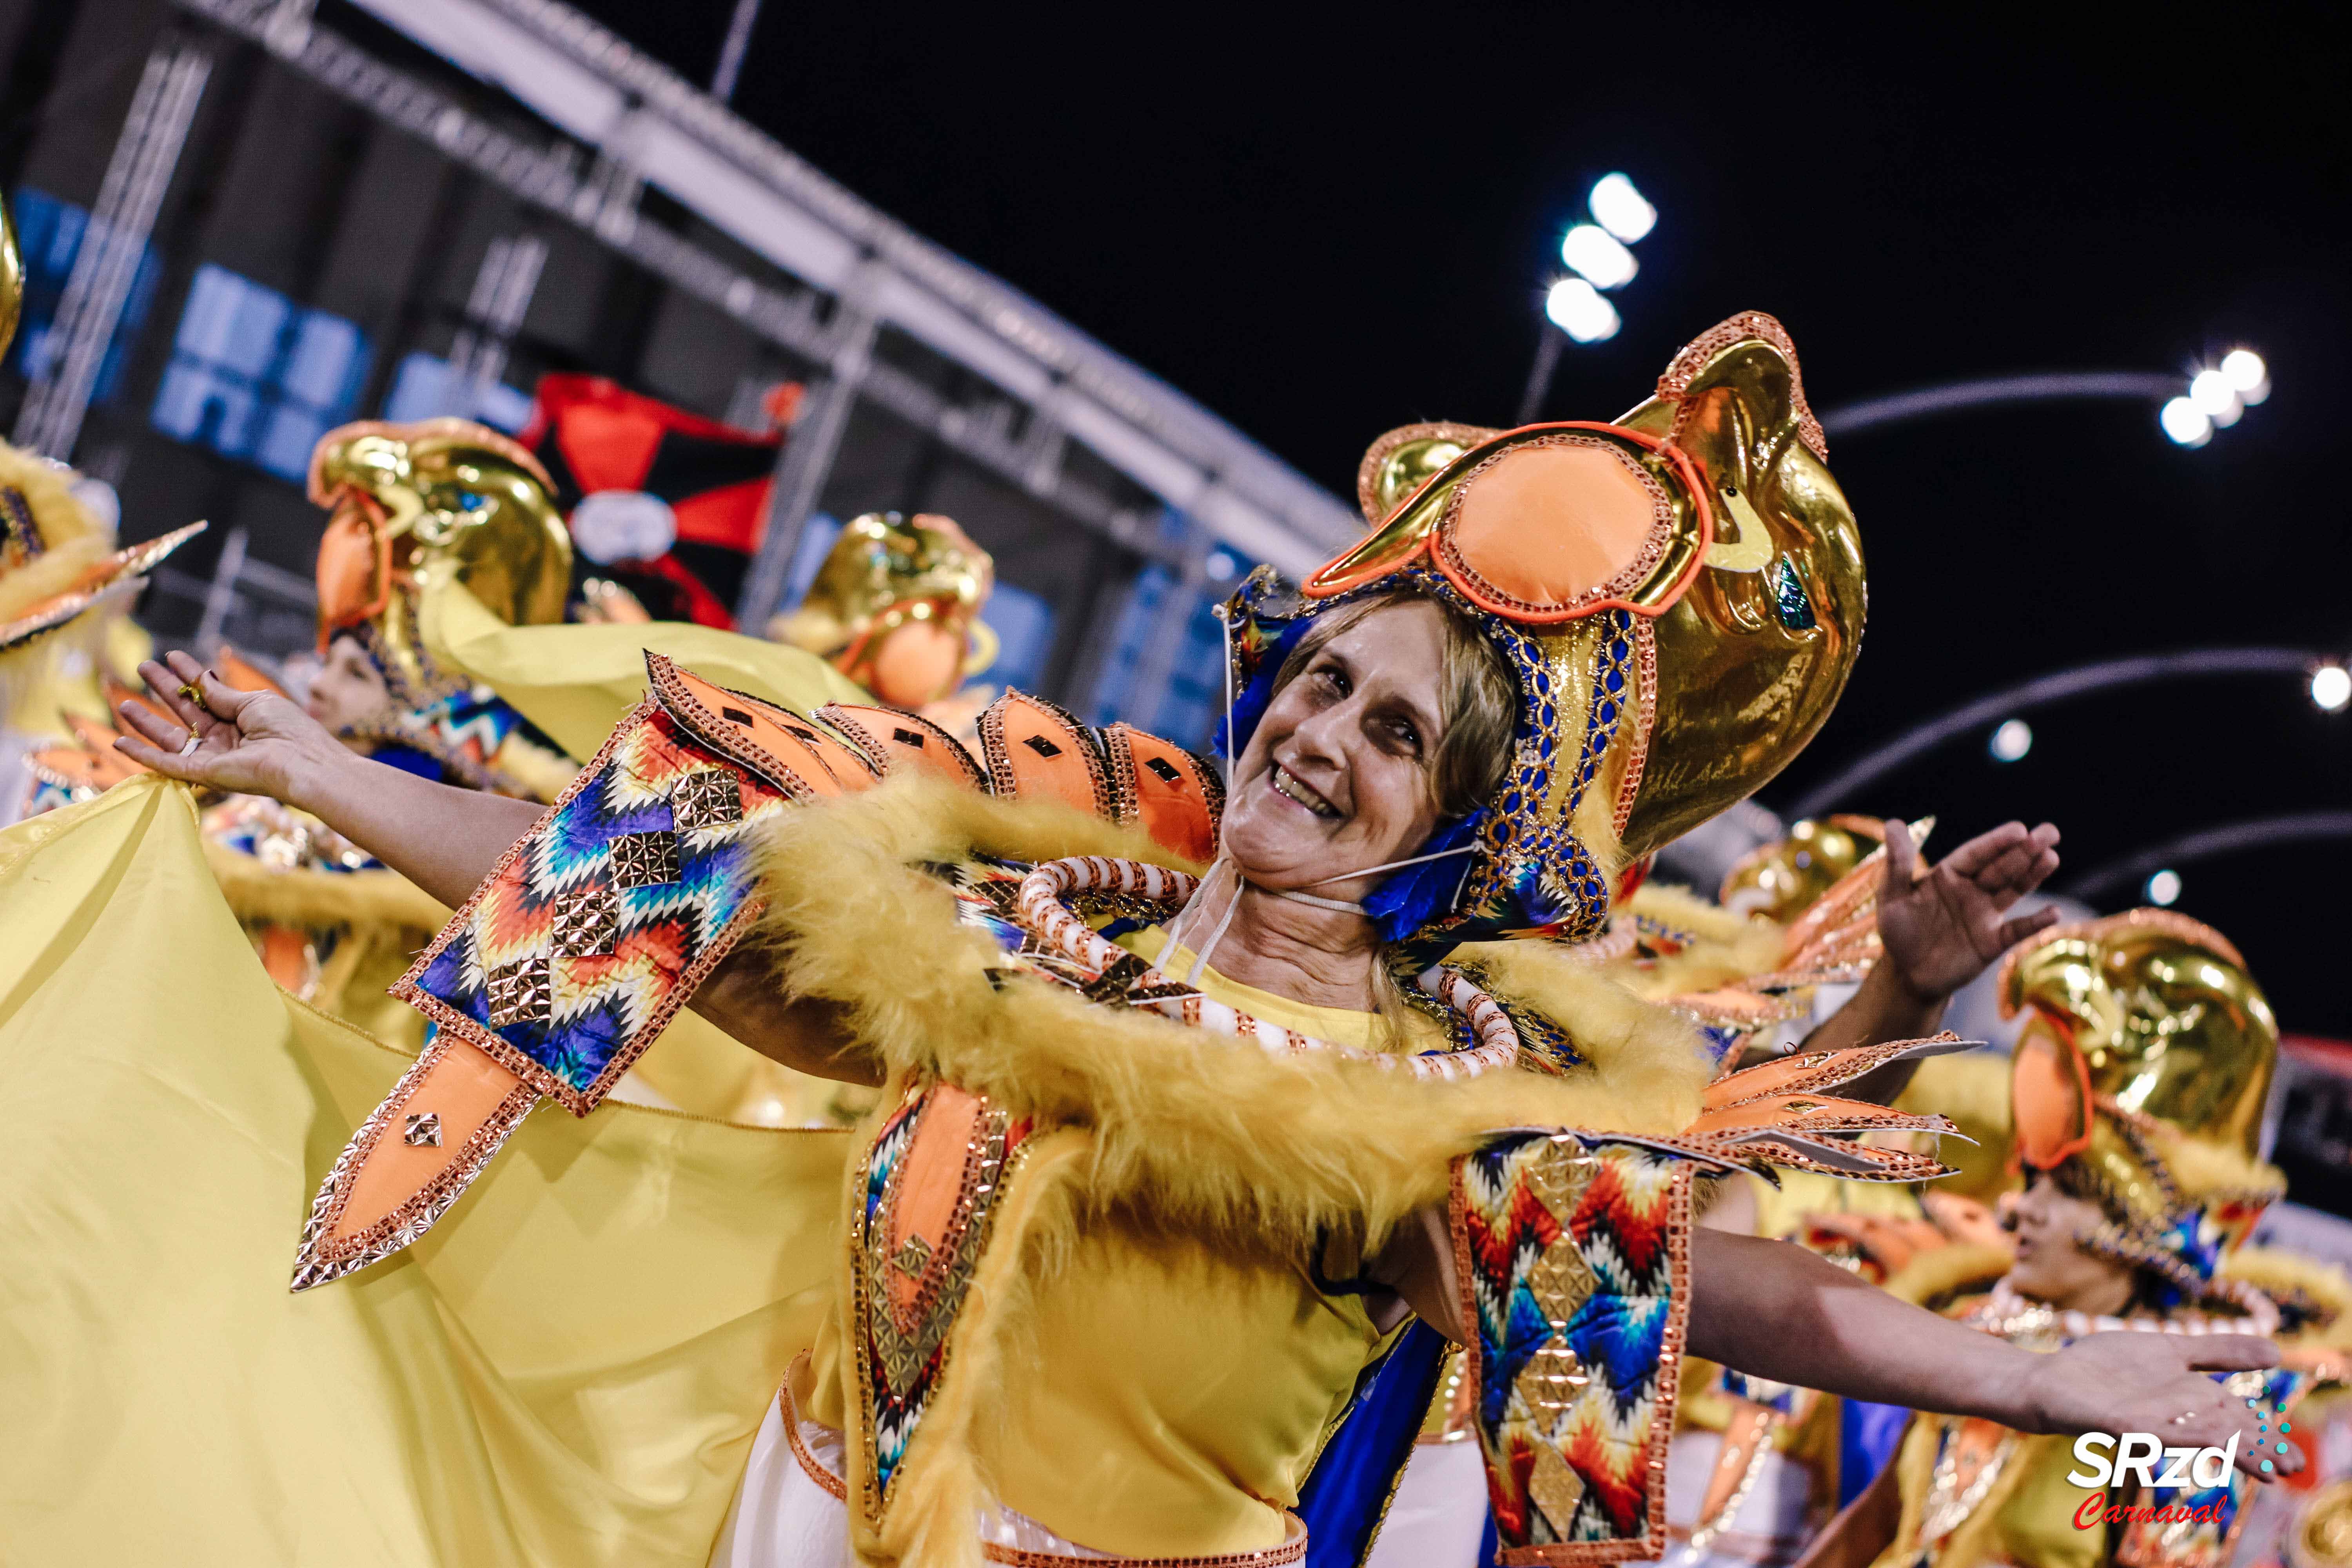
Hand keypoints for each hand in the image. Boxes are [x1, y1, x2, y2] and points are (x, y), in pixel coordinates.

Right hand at [114, 651, 352, 811]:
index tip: (171, 656)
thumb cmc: (289, 729)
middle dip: (164, 689)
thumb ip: (221, 694)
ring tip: (124, 703)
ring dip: (146, 722)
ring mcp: (214, 756)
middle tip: (142, 666)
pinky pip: (167, 764)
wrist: (302, 762)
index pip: (208, 693)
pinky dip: (143, 755)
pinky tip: (121, 741)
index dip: (188, 674)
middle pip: (186, 711)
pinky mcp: (204, 774)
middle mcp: (226, 737)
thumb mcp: (254, 702)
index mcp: (243, 718)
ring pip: (171, 738)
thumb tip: (199, 677)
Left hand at [1878, 818, 2061, 1001]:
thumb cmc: (1898, 930)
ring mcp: (1985, 915)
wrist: (1907, 973)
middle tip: (2050, 832)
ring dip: (2033, 875)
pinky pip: (2017, 931)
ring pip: (2013, 890)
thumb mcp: (1892, 896)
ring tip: (2051, 857)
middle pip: (2001, 867)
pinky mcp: (1992, 942)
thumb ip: (1896, 863)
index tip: (2019, 829)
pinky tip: (2054, 913)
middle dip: (2025, 850)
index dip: (1997, 842)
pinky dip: (2035, 923)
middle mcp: (1972, 890)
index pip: (1976, 854)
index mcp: (1949, 875)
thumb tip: (1894, 823)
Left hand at [2019, 1330, 2300, 1480]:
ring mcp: (2146, 1422)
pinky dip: (2182, 1432)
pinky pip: (2153, 1431)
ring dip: (2232, 1449)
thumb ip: (2218, 1350)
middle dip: (2259, 1451)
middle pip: (2224, 1433)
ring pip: (2197, 1435)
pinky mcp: (2116, 1422)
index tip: (2296, 1464)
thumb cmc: (2106, 1367)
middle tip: (2292, 1470)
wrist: (2050, 1377)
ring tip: (2267, 1465)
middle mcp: (2171, 1416)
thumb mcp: (2170, 1349)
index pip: (2237, 1421)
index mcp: (2188, 1400)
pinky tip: (2209, 1435)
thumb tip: (2276, 1351)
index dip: (2267, 1439)